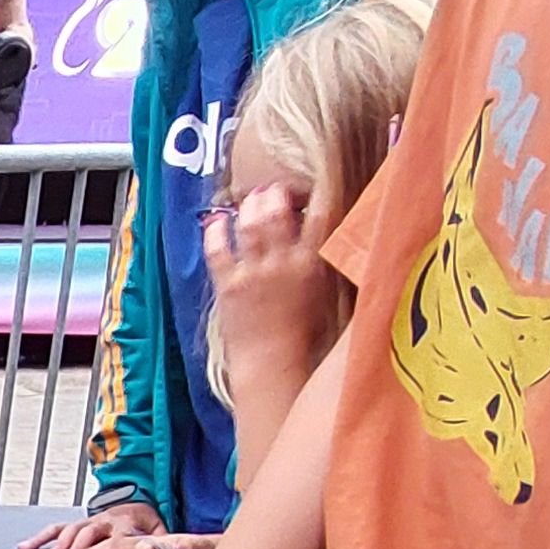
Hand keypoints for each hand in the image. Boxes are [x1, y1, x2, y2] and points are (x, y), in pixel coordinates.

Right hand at [18, 498, 160, 548]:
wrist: (137, 501)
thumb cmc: (146, 524)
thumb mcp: (160, 531)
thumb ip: (158, 543)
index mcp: (125, 525)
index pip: (112, 544)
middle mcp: (104, 521)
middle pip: (88, 538)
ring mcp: (88, 521)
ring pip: (70, 531)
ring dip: (60, 547)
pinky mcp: (77, 523)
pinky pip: (56, 528)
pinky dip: (39, 538)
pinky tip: (25, 547)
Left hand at [205, 184, 332, 404]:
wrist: (271, 364)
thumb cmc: (305, 335)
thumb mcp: (326, 294)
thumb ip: (327, 263)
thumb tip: (333, 237)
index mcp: (312, 264)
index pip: (320, 216)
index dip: (317, 193)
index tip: (315, 184)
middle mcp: (282, 263)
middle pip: (278, 214)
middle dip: (276, 195)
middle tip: (275, 191)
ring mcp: (253, 272)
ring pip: (250, 225)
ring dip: (250, 206)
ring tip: (252, 198)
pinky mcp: (228, 284)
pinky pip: (217, 249)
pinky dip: (216, 231)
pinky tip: (218, 220)